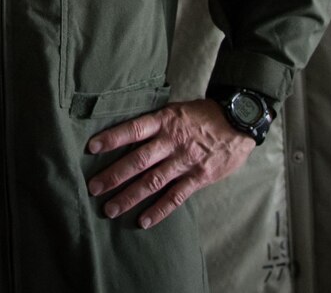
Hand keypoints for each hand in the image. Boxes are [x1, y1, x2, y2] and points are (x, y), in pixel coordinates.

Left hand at [85, 99, 256, 228]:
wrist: (239, 121)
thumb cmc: (204, 115)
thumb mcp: (177, 110)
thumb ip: (156, 123)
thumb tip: (128, 132)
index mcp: (165, 121)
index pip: (133, 129)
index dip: (112, 138)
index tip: (91, 147)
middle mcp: (172, 142)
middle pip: (138, 160)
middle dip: (114, 175)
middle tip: (93, 187)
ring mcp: (185, 162)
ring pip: (153, 182)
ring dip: (130, 197)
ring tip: (110, 209)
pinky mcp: (199, 178)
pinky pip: (176, 197)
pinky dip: (159, 211)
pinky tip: (143, 221)